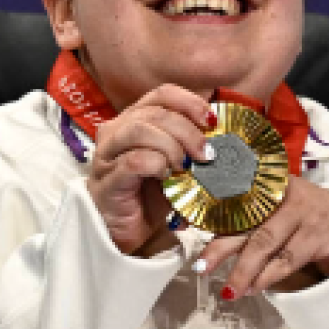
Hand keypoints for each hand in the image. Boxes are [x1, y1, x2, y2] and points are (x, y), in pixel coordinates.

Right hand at [85, 85, 214, 254]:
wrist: (126, 233)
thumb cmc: (150, 196)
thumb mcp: (176, 164)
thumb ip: (190, 146)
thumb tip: (222, 134)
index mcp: (134, 120)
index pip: (162, 94)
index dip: (190, 102)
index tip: (212, 122)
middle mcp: (115, 131)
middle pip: (154, 112)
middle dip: (187, 131)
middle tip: (205, 154)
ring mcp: (106, 155)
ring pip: (140, 130)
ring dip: (172, 147)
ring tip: (185, 167)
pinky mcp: (106, 180)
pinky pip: (133, 161)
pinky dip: (157, 166)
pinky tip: (166, 178)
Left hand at [196, 176, 328, 297]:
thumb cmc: (298, 213)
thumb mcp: (272, 202)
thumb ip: (240, 211)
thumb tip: (188, 223)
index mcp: (266, 183)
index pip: (232, 197)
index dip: (206, 212)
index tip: (179, 224)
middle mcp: (283, 196)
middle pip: (246, 223)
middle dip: (221, 247)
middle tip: (201, 267)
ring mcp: (302, 215)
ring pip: (266, 245)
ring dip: (244, 271)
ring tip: (229, 291)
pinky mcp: (317, 237)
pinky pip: (287, 260)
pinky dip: (268, 277)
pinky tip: (254, 288)